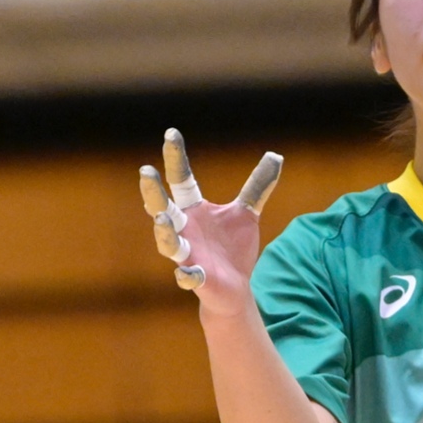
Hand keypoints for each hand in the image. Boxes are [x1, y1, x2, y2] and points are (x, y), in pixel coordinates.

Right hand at [139, 128, 284, 313]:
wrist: (236, 289)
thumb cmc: (234, 248)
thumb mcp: (247, 213)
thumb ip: (257, 187)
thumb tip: (276, 156)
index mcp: (193, 210)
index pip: (181, 180)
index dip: (176, 158)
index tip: (171, 133)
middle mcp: (184, 230)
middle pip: (162, 207)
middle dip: (153, 191)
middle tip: (146, 171)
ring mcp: (187, 255)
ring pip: (168, 243)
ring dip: (164, 232)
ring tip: (161, 218)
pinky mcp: (196, 280)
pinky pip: (187, 278)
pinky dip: (187, 276)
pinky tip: (188, 273)